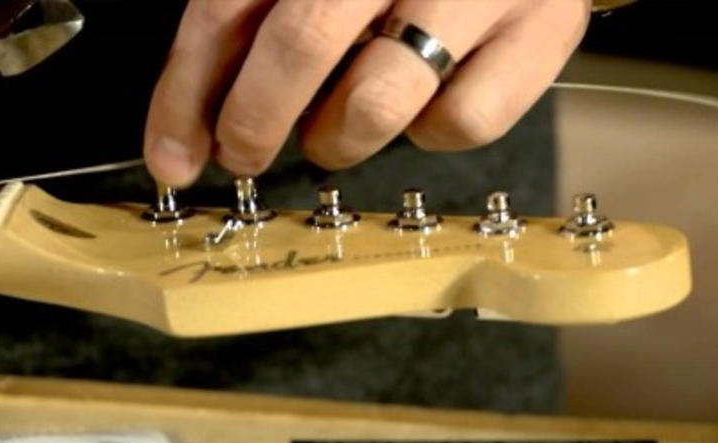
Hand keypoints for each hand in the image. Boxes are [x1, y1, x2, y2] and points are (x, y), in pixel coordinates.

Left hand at [144, 0, 590, 186]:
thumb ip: (251, 19)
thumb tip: (187, 133)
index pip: (230, 3)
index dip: (188, 89)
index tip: (172, 151)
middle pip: (303, 41)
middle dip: (256, 122)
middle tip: (245, 153)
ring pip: (381, 99)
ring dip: (339, 137)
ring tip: (338, 127)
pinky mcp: (545, 29)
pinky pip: (463, 121)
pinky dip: (427, 134)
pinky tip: (420, 107)